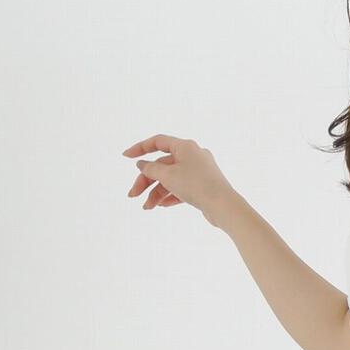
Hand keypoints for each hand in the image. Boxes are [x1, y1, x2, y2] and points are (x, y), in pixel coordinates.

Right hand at [122, 133, 240, 229]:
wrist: (223, 206)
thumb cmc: (197, 185)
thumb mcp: (168, 175)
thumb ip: (151, 168)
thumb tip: (142, 164)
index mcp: (185, 146)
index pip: (158, 142)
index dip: (140, 148)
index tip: (126, 156)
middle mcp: (193, 156)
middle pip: (162, 165)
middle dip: (146, 181)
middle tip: (133, 195)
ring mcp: (199, 172)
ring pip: (171, 179)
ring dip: (156, 193)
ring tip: (147, 207)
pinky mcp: (202, 187)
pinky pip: (181, 189)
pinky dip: (169, 196)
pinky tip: (160, 206)